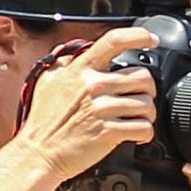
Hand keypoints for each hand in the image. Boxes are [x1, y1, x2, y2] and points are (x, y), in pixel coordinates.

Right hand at [11, 26, 157, 182]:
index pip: (113, 41)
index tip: (151, 39)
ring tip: (135, 119)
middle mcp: (93, 86)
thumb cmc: (43, 121)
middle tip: (139, 98)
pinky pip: (143, 128)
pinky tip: (135, 134)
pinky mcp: (109, 132)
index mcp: (81, 70)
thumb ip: (66, 62)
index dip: (138, 36)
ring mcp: (101, 109)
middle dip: (147, 89)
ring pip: (147, 104)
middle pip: (142, 77)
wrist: (39, 153)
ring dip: (147, 114)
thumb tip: (80, 48)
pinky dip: (145, 133)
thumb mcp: (48, 81)